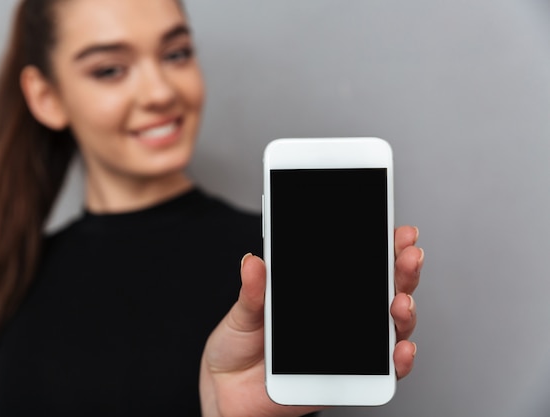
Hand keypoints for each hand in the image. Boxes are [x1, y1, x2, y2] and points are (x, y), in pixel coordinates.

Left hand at [199, 225, 422, 416]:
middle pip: (385, 292)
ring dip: (404, 313)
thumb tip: (254, 262)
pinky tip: (400, 348)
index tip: (400, 233)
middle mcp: (342, 318)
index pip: (361, 267)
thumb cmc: (239, 344)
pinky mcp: (348, 379)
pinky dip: (398, 362)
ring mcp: (349, 348)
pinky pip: (383, 372)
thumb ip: (254, 291)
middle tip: (408, 256)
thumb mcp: (244, 312)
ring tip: (400, 302)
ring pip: (391, 328)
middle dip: (403, 272)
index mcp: (321, 295)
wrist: (227, 388)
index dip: (384, 248)